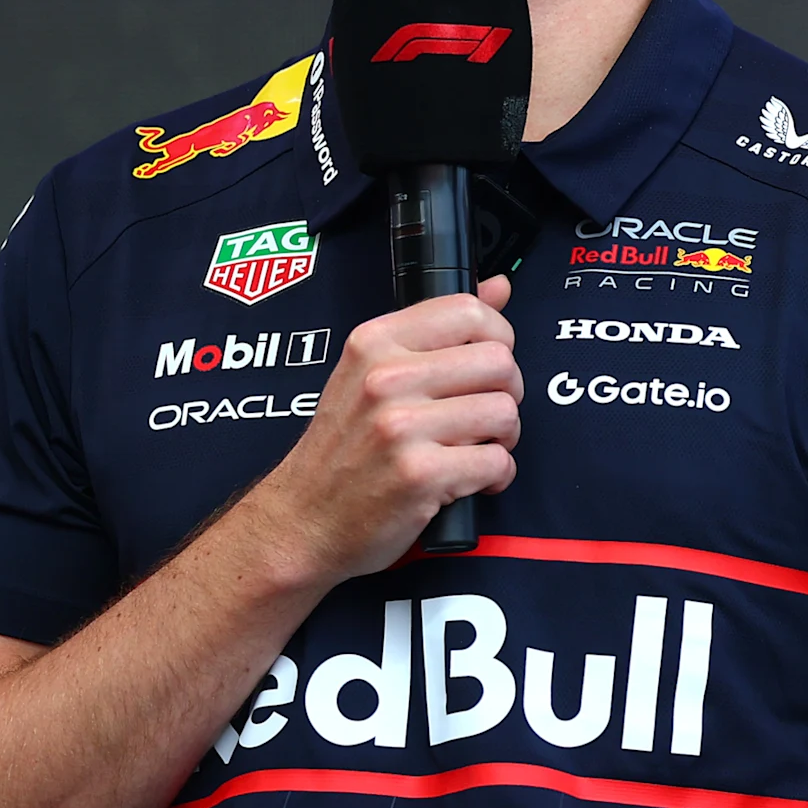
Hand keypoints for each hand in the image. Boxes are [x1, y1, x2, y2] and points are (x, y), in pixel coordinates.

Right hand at [233, 275, 520, 587]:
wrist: (301, 521)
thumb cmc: (341, 450)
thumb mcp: (370, 374)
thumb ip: (435, 330)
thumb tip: (499, 286)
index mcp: (373, 343)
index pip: (469, 311)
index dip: (498, 339)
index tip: (487, 367)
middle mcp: (385, 378)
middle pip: (500, 363)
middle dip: (506, 394)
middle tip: (482, 418)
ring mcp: (400, 427)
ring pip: (506, 413)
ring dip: (503, 439)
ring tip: (472, 449)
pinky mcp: (419, 475)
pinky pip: (498, 463)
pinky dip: (495, 478)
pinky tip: (468, 482)